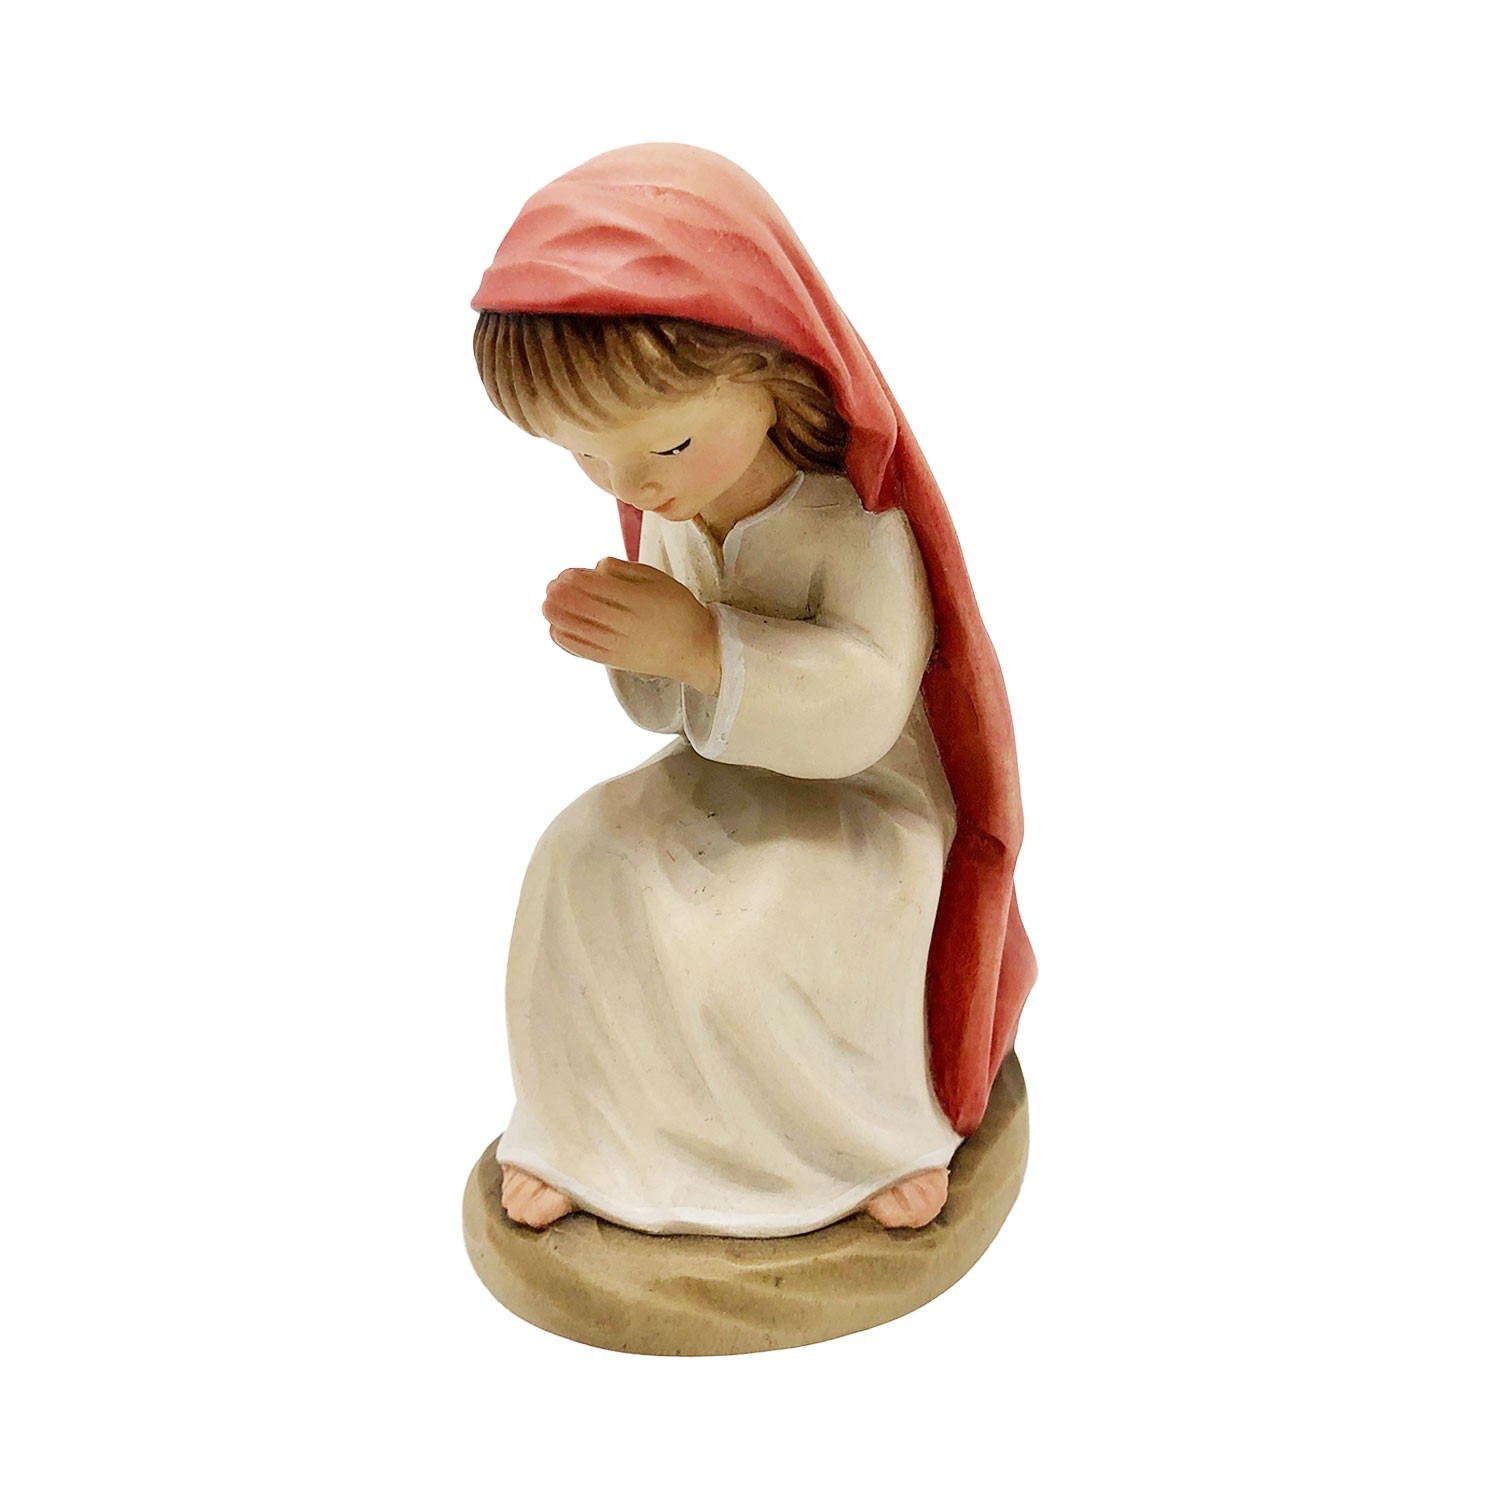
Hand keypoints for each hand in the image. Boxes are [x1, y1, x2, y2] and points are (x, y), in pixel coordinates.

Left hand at [542, 558, 721, 695]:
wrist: (694, 649)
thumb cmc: (676, 609)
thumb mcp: (657, 579)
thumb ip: (624, 570)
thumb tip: (594, 567)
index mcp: (636, 600)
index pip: (595, 586)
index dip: (573, 578)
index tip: (565, 573)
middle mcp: (624, 624)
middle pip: (581, 607)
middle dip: (560, 594)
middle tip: (552, 585)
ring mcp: (617, 645)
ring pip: (576, 629)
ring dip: (556, 615)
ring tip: (548, 603)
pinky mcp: (613, 661)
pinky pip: (581, 650)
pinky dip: (563, 638)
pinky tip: (555, 627)